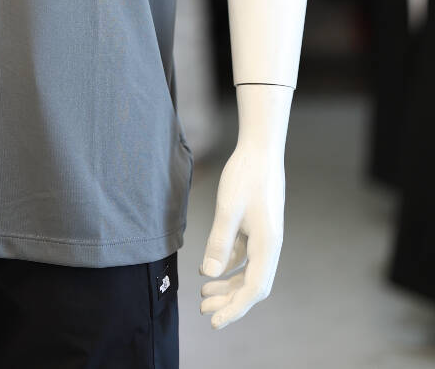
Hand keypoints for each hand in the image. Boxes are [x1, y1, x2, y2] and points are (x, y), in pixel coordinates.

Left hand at [199, 142, 284, 328]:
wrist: (260, 149)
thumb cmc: (245, 176)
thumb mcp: (228, 209)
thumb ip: (219, 242)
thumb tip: (210, 275)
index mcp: (268, 245)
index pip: (253, 289)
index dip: (235, 309)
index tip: (215, 322)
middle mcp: (269, 246)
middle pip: (250, 285)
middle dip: (228, 301)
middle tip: (203, 309)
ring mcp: (263, 237)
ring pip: (246, 272)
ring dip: (226, 285)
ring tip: (203, 293)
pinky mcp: (255, 228)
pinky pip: (243, 256)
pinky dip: (227, 266)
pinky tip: (208, 269)